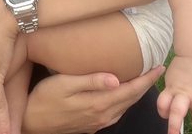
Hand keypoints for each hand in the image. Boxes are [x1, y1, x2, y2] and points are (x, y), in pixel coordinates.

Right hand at [22, 66, 164, 133]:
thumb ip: (90, 81)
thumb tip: (117, 79)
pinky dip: (125, 102)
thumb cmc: (44, 98)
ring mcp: (98, 122)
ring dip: (137, 94)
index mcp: (98, 103)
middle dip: (146, 85)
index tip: (159, 66)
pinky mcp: (92, 125)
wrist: (32, 122)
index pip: (130, 89)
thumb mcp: (64, 84)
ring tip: (144, 80)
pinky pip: (116, 112)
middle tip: (157, 70)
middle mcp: (102, 115)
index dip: (146, 78)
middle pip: (131, 99)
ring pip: (125, 107)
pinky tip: (123, 95)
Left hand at [157, 56, 191, 133]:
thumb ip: (170, 93)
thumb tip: (167, 109)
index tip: (165, 118)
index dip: (162, 112)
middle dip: (175, 127)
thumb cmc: (182, 68)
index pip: (162, 104)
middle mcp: (184, 94)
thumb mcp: (170, 79)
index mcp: (172, 90)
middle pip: (177, 112)